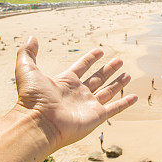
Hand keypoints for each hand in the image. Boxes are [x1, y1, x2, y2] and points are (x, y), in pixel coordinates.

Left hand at [12, 37, 137, 151]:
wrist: (38, 123)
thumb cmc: (32, 98)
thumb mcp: (27, 69)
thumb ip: (28, 53)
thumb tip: (31, 37)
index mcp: (65, 82)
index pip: (81, 67)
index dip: (90, 59)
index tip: (100, 51)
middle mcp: (78, 93)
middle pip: (97, 78)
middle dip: (108, 69)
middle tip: (119, 60)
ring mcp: (88, 105)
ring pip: (107, 91)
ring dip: (118, 83)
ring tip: (128, 74)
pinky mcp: (96, 116)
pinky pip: (114, 108)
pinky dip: (125, 103)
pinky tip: (134, 97)